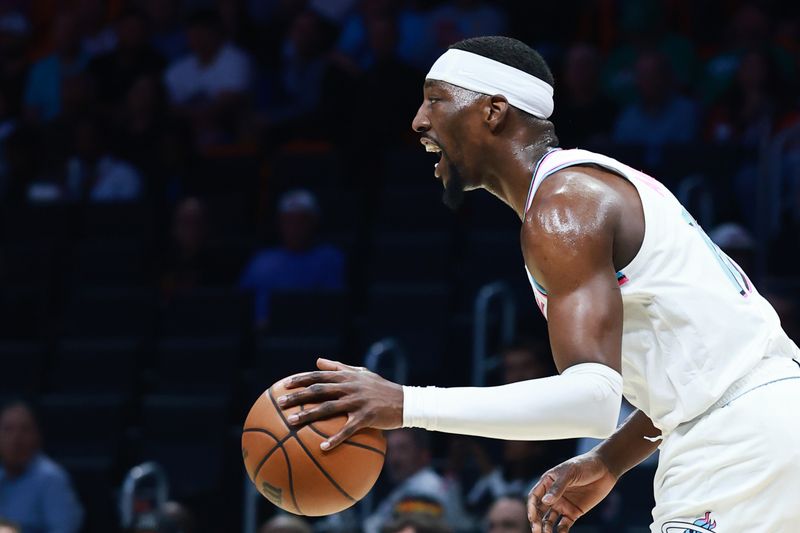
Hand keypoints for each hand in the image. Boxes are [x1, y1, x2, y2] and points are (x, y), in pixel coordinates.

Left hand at [277, 358, 403, 449]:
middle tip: (281, 403)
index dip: (301, 379)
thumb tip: (317, 361)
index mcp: (347, 376)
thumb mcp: (361, 373)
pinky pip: (348, 429)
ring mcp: (358, 401)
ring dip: (308, 416)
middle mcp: (350, 387)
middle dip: (298, 396)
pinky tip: (322, 448)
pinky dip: (335, 438)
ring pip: (328, 408)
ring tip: (291, 423)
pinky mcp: (366, 417)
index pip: (320, 375)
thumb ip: (339, 367)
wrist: (405, 401)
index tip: (284, 385)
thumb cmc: (381, 387)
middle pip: (319, 390)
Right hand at [527, 451, 617, 532]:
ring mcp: (563, 504)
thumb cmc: (584, 465)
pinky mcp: (574, 512)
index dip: (531, 508)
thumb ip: (558, 487)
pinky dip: (560, 531)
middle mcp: (553, 495)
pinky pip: (564, 524)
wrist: (605, 470)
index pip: (535, 497)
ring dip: (546, 528)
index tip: (532, 518)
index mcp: (548, 482)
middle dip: (536, 521)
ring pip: (550, 519)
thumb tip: (545, 502)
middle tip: (536, 531)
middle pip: (540, 510)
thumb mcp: (570, 473)